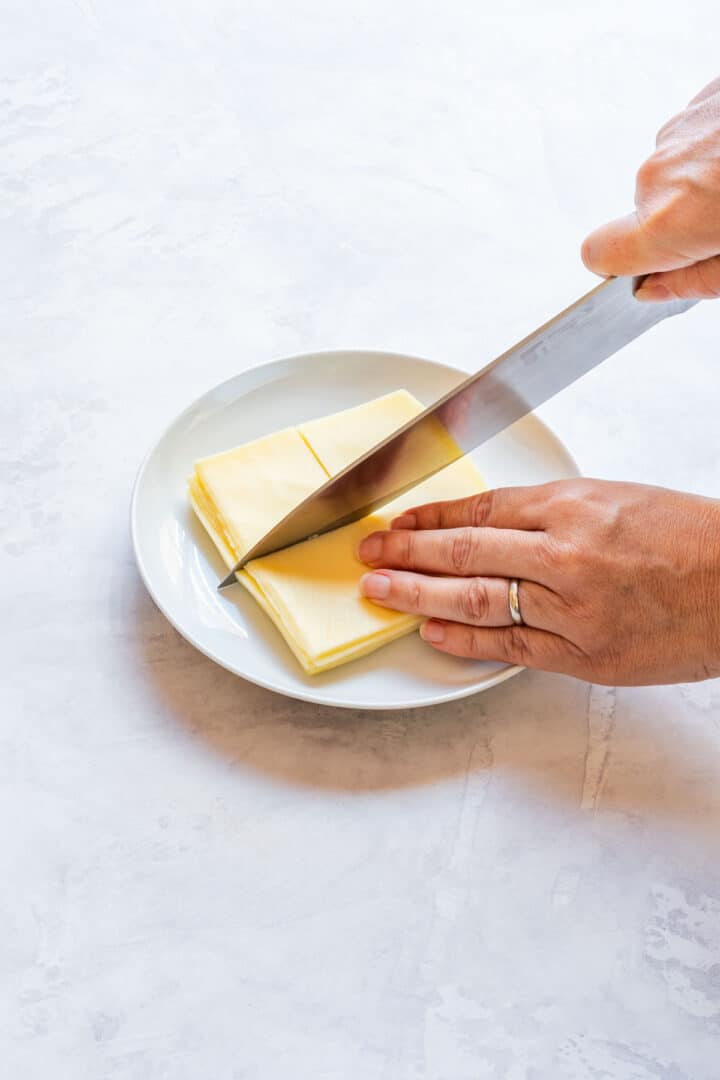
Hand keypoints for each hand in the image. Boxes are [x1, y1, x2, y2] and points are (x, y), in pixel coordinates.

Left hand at [357, 481, 719, 684]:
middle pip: (463, 552)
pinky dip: (464, 640)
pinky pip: (509, 646)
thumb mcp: (614, 499)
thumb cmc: (686, 537)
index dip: (430, 518)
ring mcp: (572, 607)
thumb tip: (486, 524)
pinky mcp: (583, 654)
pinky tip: (430, 633)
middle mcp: (564, 553)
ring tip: (380, 593)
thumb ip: (549, 512)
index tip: (397, 524)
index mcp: (571, 505)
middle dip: (406, 553)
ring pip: (475, 600)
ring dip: (417, 595)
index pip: (479, 508)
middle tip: (368, 556)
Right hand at [582, 77, 719, 299]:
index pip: (599, 253)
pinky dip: (713, 150)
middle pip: (644, 212)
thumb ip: (694, 281)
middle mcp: (660, 173)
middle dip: (680, 221)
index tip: (643, 268)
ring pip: (671, 174)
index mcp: (667, 221)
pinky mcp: (702, 100)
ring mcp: (679, 130)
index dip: (618, 265)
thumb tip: (653, 290)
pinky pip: (692, 139)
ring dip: (701, 182)